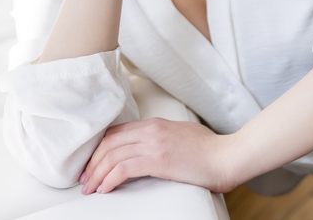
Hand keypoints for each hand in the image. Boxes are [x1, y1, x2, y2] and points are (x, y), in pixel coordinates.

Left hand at [79, 118, 237, 194]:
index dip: (98, 150)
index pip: (116, 133)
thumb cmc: (209, 151)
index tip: (92, 166)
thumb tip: (146, 150)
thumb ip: (161, 138)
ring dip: (97, 175)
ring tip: (90, 189)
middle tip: (85, 180)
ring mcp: (154, 143)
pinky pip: (123, 168)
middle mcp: (151, 130)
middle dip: (92, 163)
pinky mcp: (158, 159)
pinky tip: (105, 189)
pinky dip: (109, 180)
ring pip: (112, 155)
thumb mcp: (180, 136)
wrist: (227, 157)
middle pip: (109, 143)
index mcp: (155, 124)